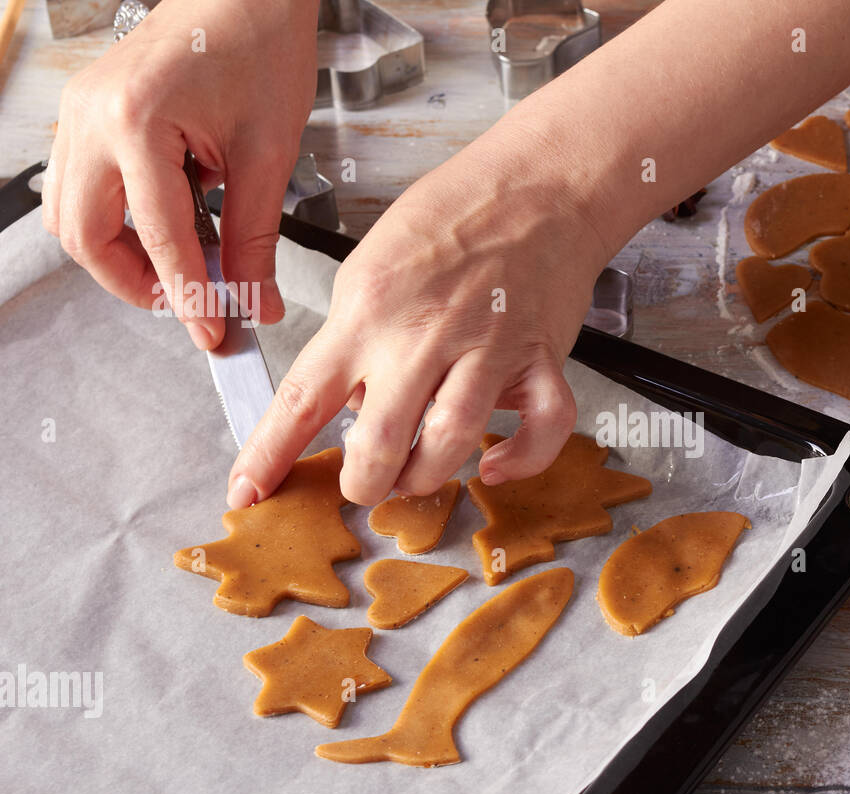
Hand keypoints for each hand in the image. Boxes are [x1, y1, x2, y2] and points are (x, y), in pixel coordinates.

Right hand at [42, 0, 318, 347]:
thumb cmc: (259, 50)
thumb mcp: (268, 155)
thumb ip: (255, 239)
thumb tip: (255, 302)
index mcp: (137, 123)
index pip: (159, 239)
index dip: (188, 298)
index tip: (216, 334)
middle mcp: (91, 118)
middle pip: (85, 236)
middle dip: (136, 283)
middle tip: (191, 305)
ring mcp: (79, 112)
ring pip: (71, 215)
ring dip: (120, 254)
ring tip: (181, 269)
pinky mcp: (85, 112)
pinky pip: (79, 186)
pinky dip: (116, 220)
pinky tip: (165, 226)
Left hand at [225, 130, 612, 508]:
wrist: (538, 183)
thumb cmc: (453, 215)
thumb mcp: (373, 263)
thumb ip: (355, 335)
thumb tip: (352, 403)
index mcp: (367, 310)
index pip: (301, 396)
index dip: (269, 454)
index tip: (246, 493)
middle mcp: (422, 335)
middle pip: (377, 442)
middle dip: (363, 484)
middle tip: (364, 483)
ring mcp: (485, 348)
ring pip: (449, 445)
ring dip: (425, 478)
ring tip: (416, 476)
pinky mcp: (540, 357)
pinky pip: (541, 427)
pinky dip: (521, 459)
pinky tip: (496, 464)